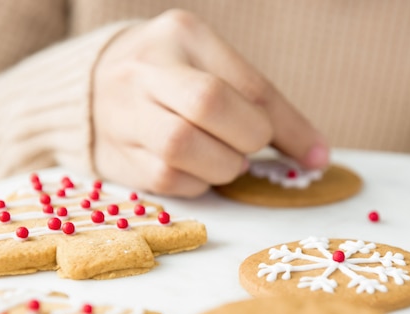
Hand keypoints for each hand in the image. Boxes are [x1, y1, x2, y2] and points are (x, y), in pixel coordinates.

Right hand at [92, 10, 328, 196]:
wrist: (92, 88)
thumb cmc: (174, 79)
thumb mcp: (215, 70)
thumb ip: (261, 105)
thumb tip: (317, 155)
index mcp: (183, 35)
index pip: (249, 84)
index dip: (290, 127)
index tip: (316, 156)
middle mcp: (147, 67)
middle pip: (210, 104)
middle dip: (247, 138)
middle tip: (250, 146)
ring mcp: (124, 110)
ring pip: (182, 145)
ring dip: (222, 166)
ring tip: (226, 159)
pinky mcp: (115, 153)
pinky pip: (167, 178)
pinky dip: (197, 183)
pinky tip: (199, 170)